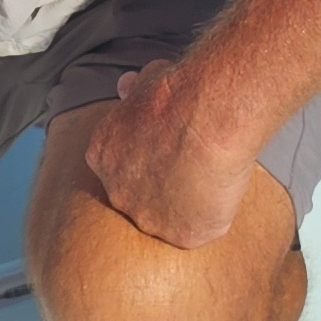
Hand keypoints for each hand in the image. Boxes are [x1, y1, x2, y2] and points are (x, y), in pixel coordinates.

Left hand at [84, 58, 256, 247]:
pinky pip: (197, 233)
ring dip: (184, 206)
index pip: (117, 169)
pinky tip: (219, 197)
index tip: (164, 155)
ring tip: (206, 183)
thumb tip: (126, 86)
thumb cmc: (177, 95)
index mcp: (101, 156)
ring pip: (166, 220)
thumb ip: (131, 92)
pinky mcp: (181, 236)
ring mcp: (147, 218)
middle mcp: (116, 192)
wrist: (205, 118)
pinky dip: (211, 219)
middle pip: (136, 199)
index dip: (143, 162)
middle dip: (158, 188)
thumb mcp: (143, 84)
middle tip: (186, 171)